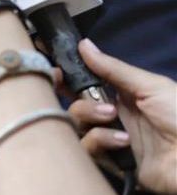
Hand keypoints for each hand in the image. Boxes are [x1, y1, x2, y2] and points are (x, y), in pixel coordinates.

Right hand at [68, 40, 176, 193]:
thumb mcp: (150, 86)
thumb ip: (113, 69)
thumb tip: (83, 44)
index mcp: (123, 97)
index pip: (87, 86)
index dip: (68, 80)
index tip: (56, 74)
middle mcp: (113, 117)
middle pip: (77, 107)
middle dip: (81, 103)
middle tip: (96, 104)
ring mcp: (111, 140)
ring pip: (78, 127)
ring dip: (91, 119)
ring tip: (112, 120)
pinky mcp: (112, 162)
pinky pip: (89, 149)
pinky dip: (101, 141)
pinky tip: (122, 142)